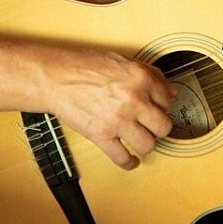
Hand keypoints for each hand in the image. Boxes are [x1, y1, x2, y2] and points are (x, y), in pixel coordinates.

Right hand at [42, 49, 174, 169]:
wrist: (54, 78)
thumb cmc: (81, 67)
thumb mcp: (120, 60)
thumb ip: (148, 74)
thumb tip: (168, 90)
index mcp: (140, 78)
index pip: (168, 99)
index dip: (163, 105)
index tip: (159, 109)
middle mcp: (133, 99)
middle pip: (163, 126)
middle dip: (159, 127)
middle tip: (152, 125)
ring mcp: (118, 120)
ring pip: (148, 144)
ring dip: (146, 144)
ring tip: (141, 140)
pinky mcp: (102, 136)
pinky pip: (123, 158)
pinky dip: (129, 162)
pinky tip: (131, 159)